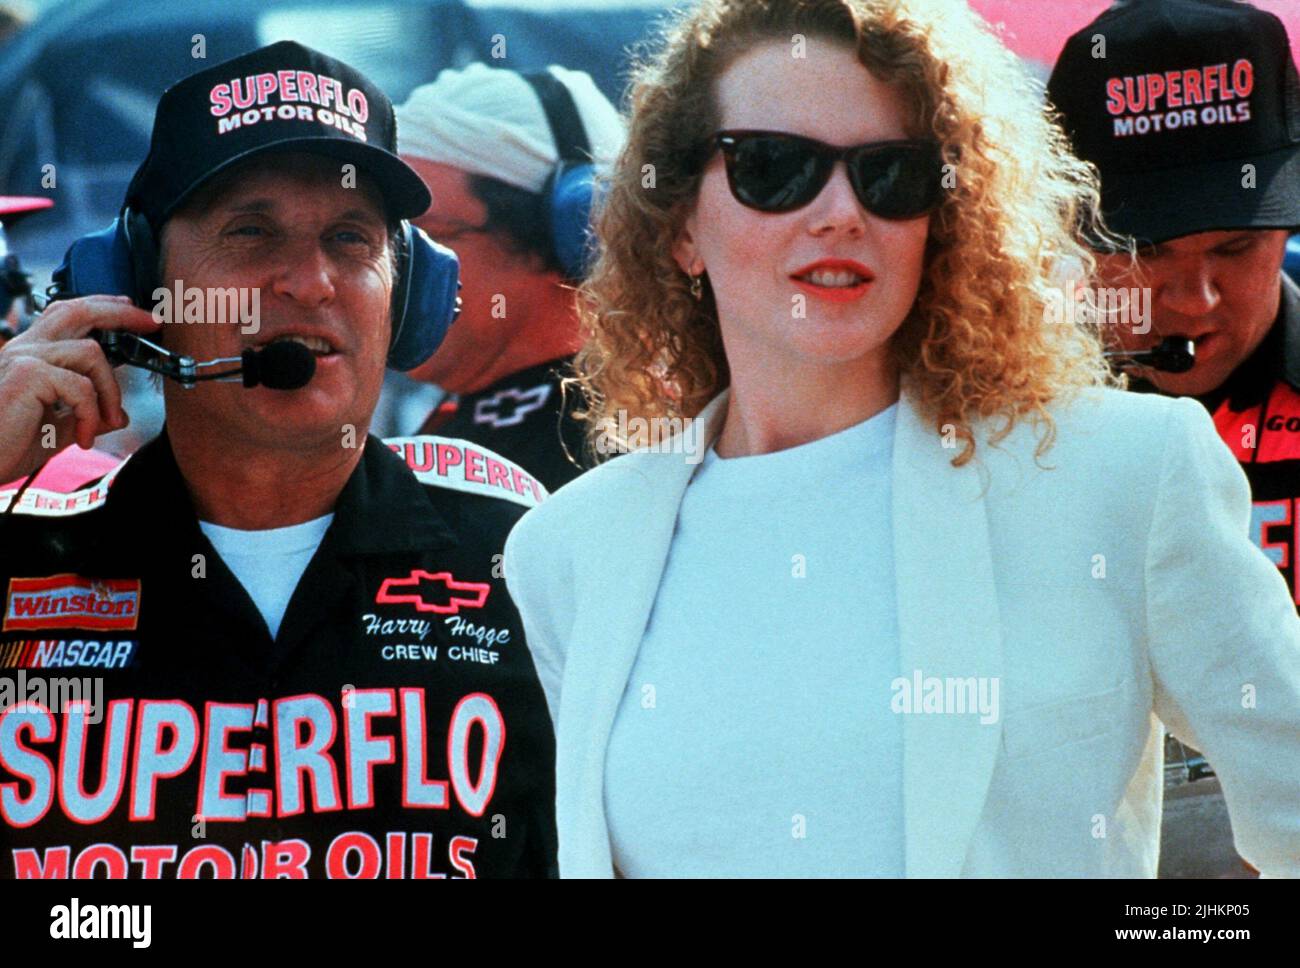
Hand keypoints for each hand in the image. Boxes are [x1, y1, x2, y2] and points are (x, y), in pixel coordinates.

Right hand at [0, 295, 160, 482]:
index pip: (68, 316)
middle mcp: (24, 349)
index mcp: (30, 355)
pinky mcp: (27, 374)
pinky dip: (92, 414)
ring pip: (91, 353)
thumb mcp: (58, 430)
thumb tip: (119, 417)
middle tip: (151, 323)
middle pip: (78, 311)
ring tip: (107, 421)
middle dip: (121, 313)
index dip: (104, 309)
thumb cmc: (7, 448)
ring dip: (110, 390)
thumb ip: (87, 417)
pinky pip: (82, 387)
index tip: (136, 314)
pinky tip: (84, 437)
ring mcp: (24, 357)